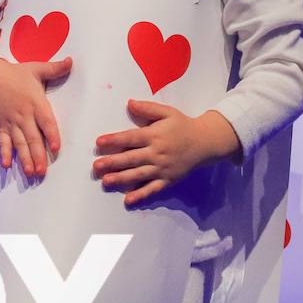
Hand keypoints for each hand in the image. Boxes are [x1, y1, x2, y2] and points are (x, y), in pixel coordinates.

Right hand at [0, 56, 71, 177]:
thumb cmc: (15, 74)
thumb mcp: (36, 68)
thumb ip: (55, 68)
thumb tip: (71, 61)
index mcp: (36, 102)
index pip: (46, 121)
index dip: (51, 135)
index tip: (56, 148)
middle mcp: (24, 115)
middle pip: (32, 137)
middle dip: (38, 155)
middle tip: (43, 171)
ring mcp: (11, 122)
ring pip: (19, 143)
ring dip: (24, 158)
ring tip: (30, 172)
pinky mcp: (0, 126)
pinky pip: (2, 141)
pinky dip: (4, 153)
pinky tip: (6, 165)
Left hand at [94, 102, 240, 205]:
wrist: (205, 142)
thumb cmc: (182, 125)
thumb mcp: (167, 112)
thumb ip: (148, 108)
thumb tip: (129, 103)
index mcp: (155, 135)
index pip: (131, 138)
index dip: (114, 140)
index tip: (99, 142)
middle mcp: (157, 153)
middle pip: (131, 158)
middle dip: (113, 162)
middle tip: (96, 166)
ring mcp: (162, 168)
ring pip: (139, 175)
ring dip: (122, 178)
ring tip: (106, 181)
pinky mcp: (168, 180)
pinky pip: (153, 189)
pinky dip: (141, 195)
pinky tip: (128, 200)